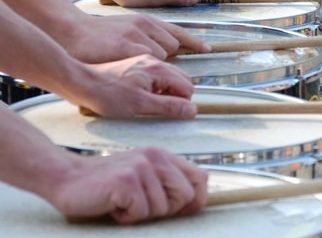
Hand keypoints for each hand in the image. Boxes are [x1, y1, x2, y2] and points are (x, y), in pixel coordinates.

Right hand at [50, 148, 207, 223]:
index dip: (196, 200)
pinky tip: (114, 205)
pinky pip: (141, 212)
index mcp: (163, 156)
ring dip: (141, 214)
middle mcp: (156, 158)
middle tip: (141, 204)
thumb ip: (168, 181)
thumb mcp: (144, 174)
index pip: (201, 178)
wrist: (68, 178)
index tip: (180, 210)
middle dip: (166, 210)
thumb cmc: (107, 182)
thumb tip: (197, 199)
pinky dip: (126, 217)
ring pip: (162, 208)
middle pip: (186, 196)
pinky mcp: (126, 181)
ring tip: (123, 202)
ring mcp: (141, 168)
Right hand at [63, 13, 209, 62]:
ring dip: (154, 65)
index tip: (208, 48)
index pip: (178, 30)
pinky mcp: (128, 47)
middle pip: (173, 45)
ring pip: (162, 55)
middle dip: (167, 57)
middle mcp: (146, 25)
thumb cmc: (101, 34)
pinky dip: (144, 69)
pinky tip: (130, 68)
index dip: (194, 41)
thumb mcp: (129, 28)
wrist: (74, 31)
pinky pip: (148, 61)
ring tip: (133, 65)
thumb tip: (164, 49)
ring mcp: (138, 35)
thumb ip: (147, 35)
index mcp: (147, 21)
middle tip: (149, 64)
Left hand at [77, 54, 196, 117]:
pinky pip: (158, 74)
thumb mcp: (140, 105)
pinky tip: (142, 94)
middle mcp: (154, 61)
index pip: (187, 86)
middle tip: (160, 107)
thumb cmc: (107, 94)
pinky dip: (157, 85)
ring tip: (149, 101)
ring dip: (168, 91)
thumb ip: (169, 107)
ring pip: (171, 76)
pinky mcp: (137, 64)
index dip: (183, 102)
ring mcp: (145, 61)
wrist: (81, 83)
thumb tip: (191, 110)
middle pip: (182, 79)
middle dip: (178, 95)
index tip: (170, 112)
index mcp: (158, 69)